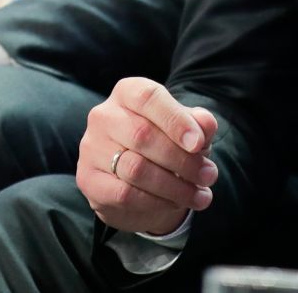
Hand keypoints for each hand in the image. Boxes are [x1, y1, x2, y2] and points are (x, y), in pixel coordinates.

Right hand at [77, 78, 218, 236]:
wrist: (133, 179)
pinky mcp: (88, 179)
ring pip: (135, 169)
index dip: (175, 120)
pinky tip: (175, 204)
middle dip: (182, 160)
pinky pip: (124, 194)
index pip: (148, 97)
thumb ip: (197, 124)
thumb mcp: (184, 129)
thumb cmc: (163, 142)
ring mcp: (92, 147)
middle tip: (209, 176)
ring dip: (175, 187)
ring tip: (200, 196)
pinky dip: (155, 202)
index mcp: (127, 93)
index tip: (199, 144)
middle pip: (142, 135)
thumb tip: (206, 125)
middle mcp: (103, 116)